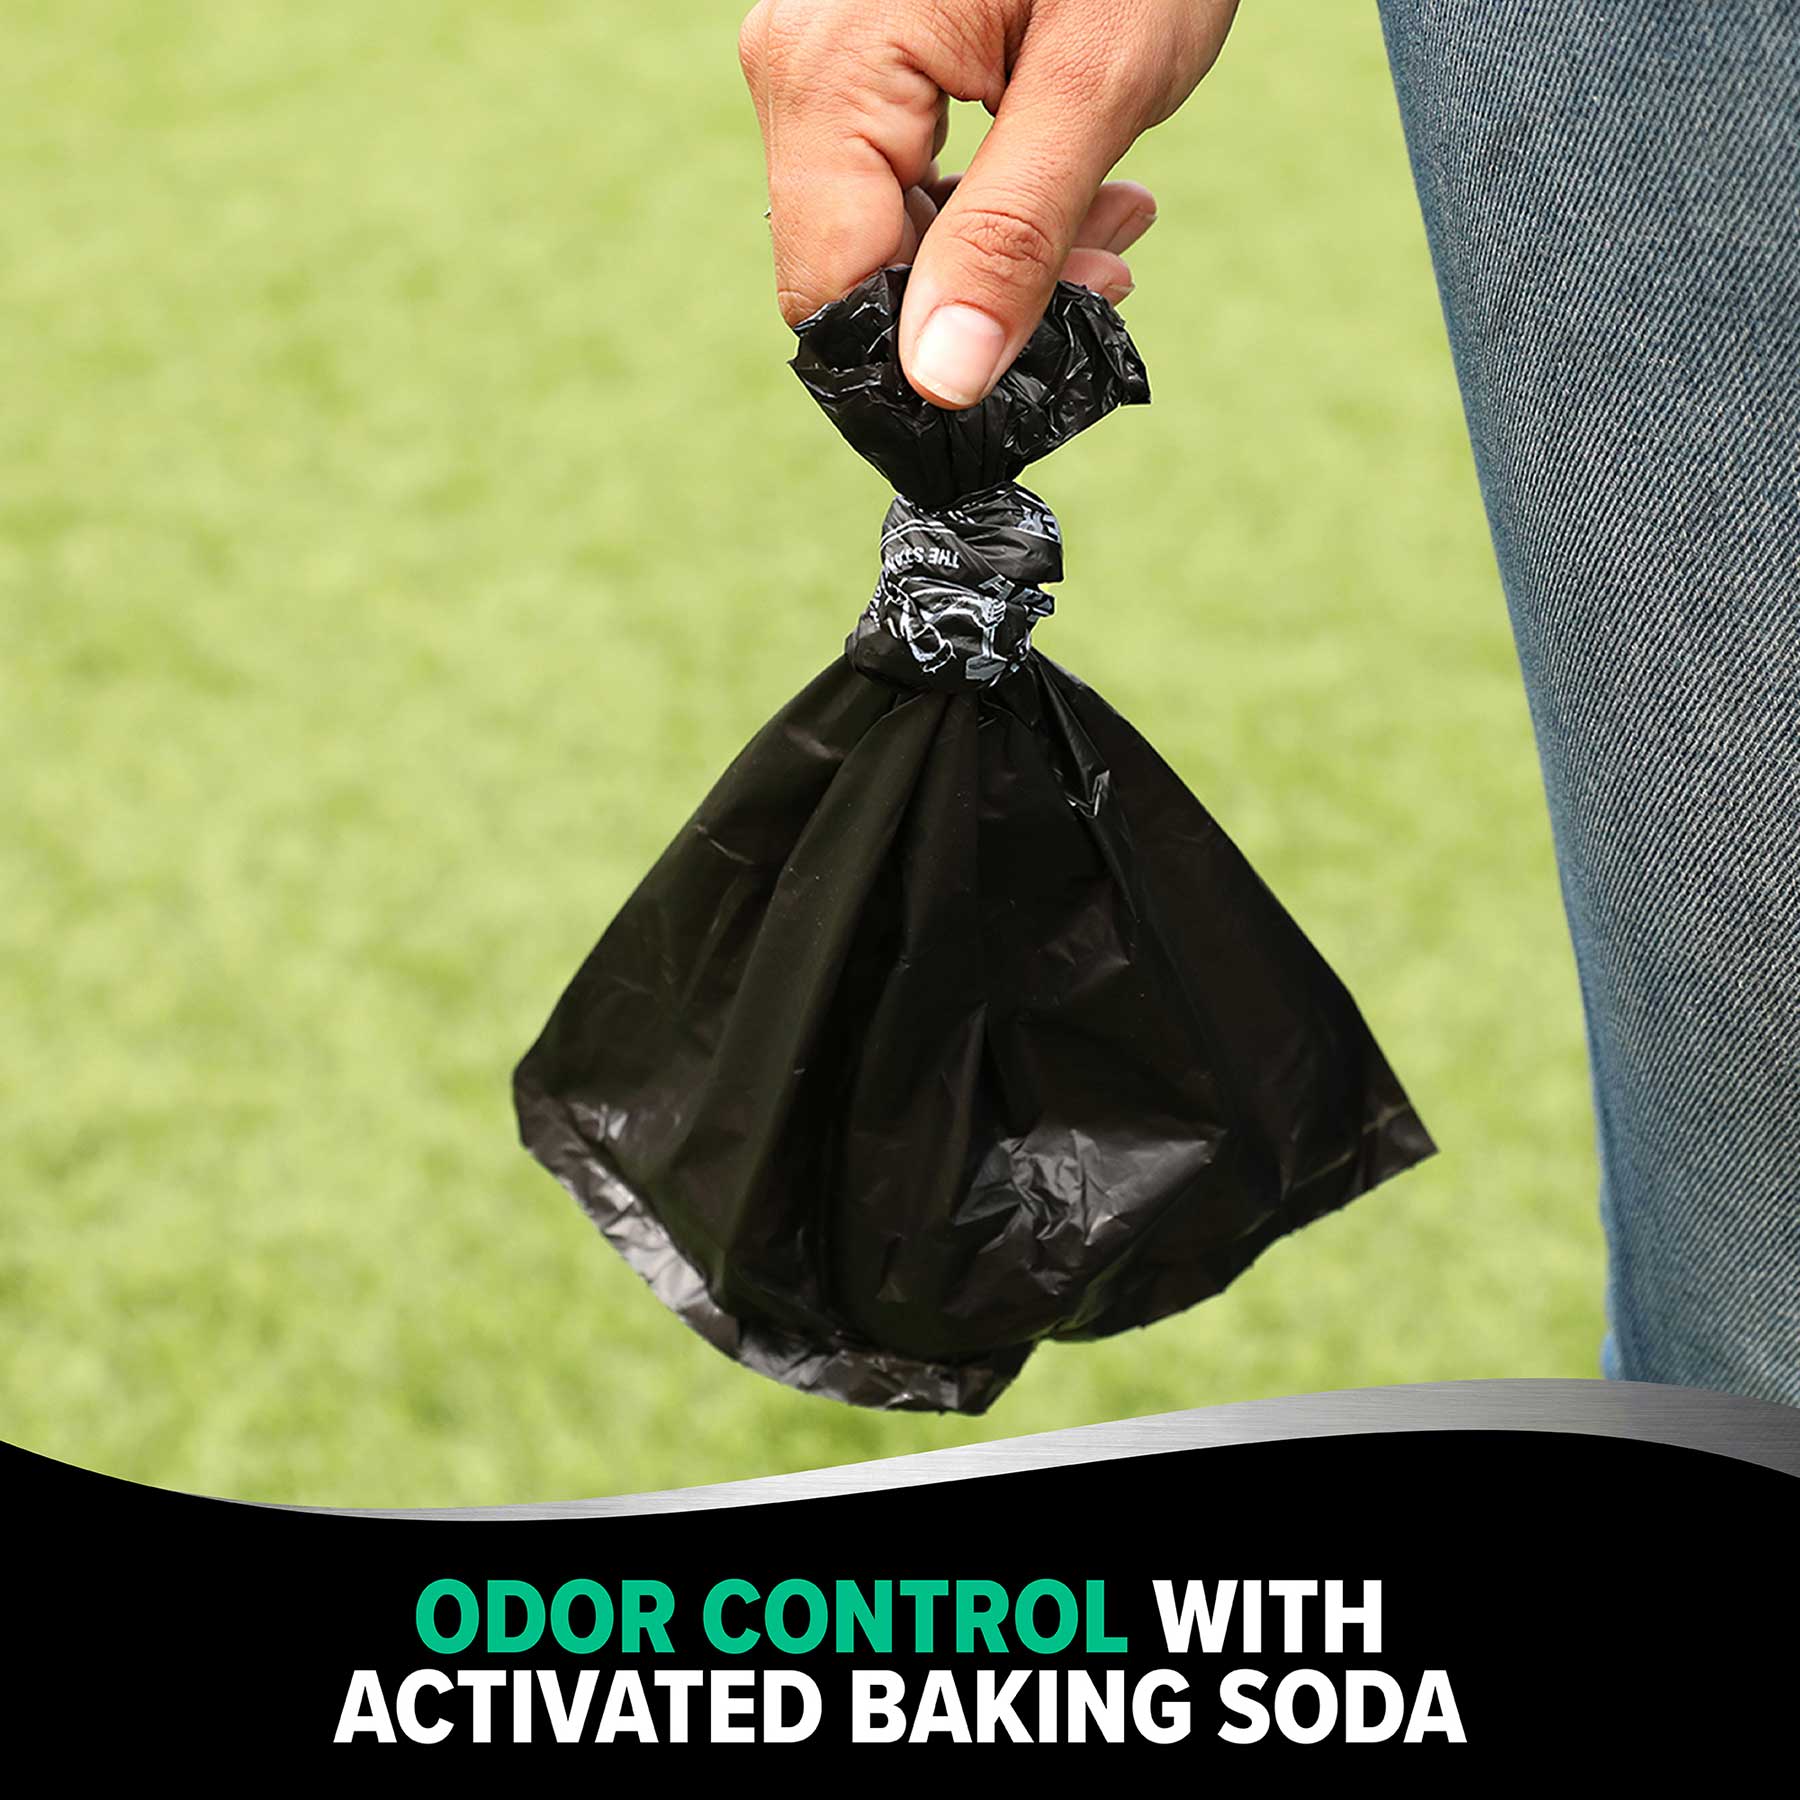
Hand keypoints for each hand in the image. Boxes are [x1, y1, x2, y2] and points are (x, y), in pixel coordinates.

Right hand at [738, 0, 1237, 407]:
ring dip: (999, 264)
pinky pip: (903, 174)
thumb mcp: (1097, 81)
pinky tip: (1080, 194)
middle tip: (1105, 285)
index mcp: (831, 72)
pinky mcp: (869, 54)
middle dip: (976, 311)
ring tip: (1114, 232)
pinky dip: (990, 207)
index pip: (831, 295)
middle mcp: (801, 67)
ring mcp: (827, 59)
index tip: (1021, 390)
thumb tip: (941, 383)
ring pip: (884, 232)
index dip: (916, 371)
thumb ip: (1013, 239)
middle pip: (855, 269)